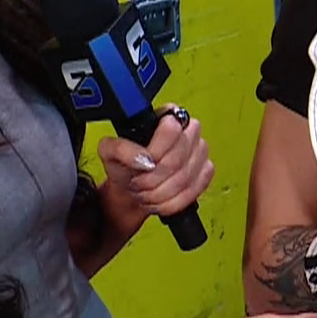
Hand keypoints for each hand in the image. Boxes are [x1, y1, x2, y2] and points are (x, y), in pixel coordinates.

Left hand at [98, 104, 214, 218]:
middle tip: (139, 183)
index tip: (141, 165)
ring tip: (146, 192)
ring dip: (160, 193)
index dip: (154, 153)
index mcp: (166, 116)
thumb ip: (119, 148)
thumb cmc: (126, 166)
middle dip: (153, 179)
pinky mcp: (207, 170)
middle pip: (177, 159)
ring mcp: (201, 150)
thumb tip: (142, 158)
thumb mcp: (109, 153)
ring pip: (185, 178)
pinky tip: (161, 198)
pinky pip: (193, 190)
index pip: (171, 129)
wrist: (135, 187)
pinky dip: (172, 202)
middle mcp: (189, 129)